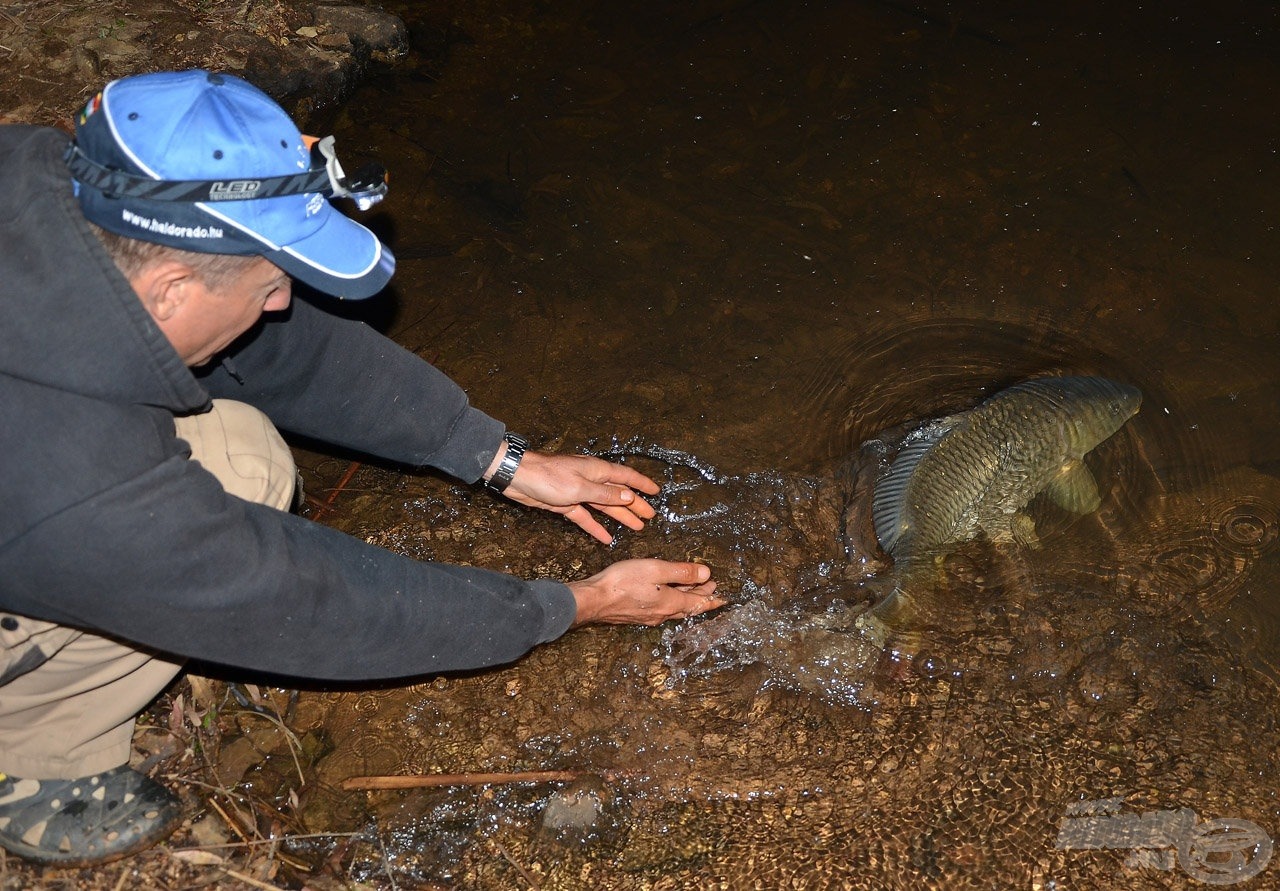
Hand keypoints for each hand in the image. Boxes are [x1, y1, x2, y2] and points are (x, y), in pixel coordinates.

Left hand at [499, 450, 660, 543]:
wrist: (519, 478)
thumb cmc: (549, 477)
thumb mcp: (580, 487)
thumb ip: (605, 494)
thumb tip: (629, 496)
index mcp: (597, 471)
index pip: (626, 476)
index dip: (642, 484)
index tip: (656, 492)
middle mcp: (591, 480)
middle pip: (618, 493)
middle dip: (635, 504)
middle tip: (650, 516)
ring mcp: (578, 492)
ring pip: (604, 506)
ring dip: (620, 516)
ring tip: (636, 527)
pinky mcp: (566, 504)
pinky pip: (586, 517)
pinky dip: (596, 527)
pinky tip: (606, 538)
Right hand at [568, 559, 724, 625]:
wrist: (594, 600)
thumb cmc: (622, 582)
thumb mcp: (656, 570)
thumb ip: (682, 572)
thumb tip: (707, 575)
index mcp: (671, 602)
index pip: (699, 602)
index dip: (713, 598)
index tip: (724, 598)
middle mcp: (662, 613)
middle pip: (688, 606)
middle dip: (701, 597)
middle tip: (711, 589)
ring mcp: (648, 616)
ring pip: (675, 609)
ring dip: (686, 599)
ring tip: (692, 591)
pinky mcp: (636, 615)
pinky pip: (662, 609)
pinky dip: (671, 601)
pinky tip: (665, 596)